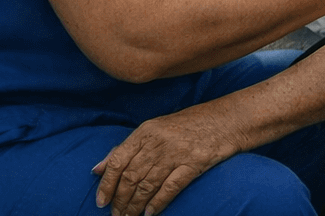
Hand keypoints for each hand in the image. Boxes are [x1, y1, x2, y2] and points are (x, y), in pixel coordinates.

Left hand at [93, 106, 242, 215]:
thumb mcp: (155, 129)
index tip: (101, 202)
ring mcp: (177, 152)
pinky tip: (150, 213)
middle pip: (131, 177)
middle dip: (120, 200)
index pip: (118, 160)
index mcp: (146, 131)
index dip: (106, 184)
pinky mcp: (195, 163)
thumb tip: (97, 169)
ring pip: (147, 185)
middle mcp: (159, 141)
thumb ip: (126, 148)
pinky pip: (170, 188)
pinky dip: (157, 203)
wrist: (227, 119)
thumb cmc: (188, 125)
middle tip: (116, 215)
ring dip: (135, 205)